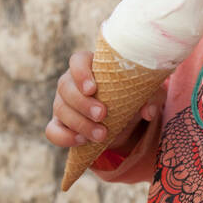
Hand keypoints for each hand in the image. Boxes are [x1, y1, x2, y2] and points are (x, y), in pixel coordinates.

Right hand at [45, 49, 167, 151]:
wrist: (122, 120)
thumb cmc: (130, 97)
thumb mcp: (146, 94)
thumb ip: (151, 97)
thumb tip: (148, 111)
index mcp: (90, 66)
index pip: (77, 60)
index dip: (81, 72)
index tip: (93, 88)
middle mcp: (71, 82)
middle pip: (65, 86)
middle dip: (83, 103)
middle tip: (102, 115)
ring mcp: (62, 103)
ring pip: (60, 109)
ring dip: (80, 123)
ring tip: (101, 135)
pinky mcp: (59, 123)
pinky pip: (52, 131)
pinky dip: (65, 137)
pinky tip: (82, 141)